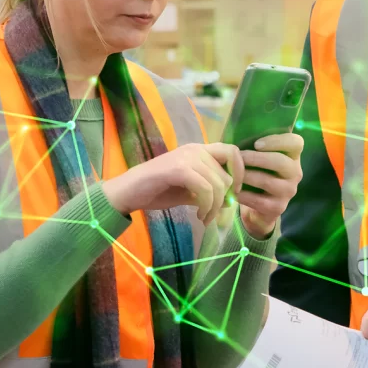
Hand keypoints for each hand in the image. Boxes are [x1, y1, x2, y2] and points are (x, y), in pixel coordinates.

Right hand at [102, 143, 244, 226]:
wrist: (127, 192)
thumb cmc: (157, 191)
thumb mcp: (189, 191)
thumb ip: (209, 192)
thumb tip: (230, 201)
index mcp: (199, 150)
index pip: (232, 151)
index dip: (240, 172)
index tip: (234, 194)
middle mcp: (195, 149)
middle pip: (228, 171)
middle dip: (227, 197)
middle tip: (217, 214)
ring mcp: (186, 157)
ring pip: (218, 183)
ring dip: (216, 207)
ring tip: (205, 218)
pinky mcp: (178, 168)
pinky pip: (205, 189)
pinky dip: (207, 206)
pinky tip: (199, 215)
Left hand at [236, 133, 303, 238]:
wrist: (259, 206)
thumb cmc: (257, 172)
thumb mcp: (259, 157)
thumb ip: (253, 146)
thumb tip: (235, 138)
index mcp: (292, 156)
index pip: (296, 143)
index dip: (278, 141)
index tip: (257, 144)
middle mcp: (295, 172)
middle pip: (281, 162)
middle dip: (256, 159)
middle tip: (238, 157)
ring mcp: (289, 191)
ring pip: (268, 181)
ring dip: (247, 176)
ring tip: (232, 173)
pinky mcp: (278, 207)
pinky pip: (259, 200)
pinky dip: (243, 194)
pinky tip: (232, 190)